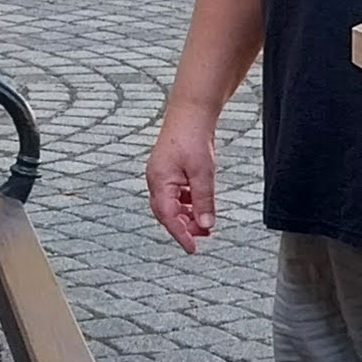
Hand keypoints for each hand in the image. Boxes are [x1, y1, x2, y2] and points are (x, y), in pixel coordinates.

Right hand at [145, 112, 217, 251]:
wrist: (190, 113)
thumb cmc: (192, 137)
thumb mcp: (203, 173)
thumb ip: (204, 200)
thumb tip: (206, 224)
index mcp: (159, 182)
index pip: (167, 217)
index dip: (180, 235)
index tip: (192, 248)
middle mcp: (156, 181)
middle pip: (167, 214)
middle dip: (184, 227)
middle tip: (203, 237)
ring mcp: (161, 176)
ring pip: (171, 205)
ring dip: (187, 216)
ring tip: (204, 224)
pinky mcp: (169, 172)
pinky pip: (175, 195)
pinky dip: (187, 204)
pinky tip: (199, 205)